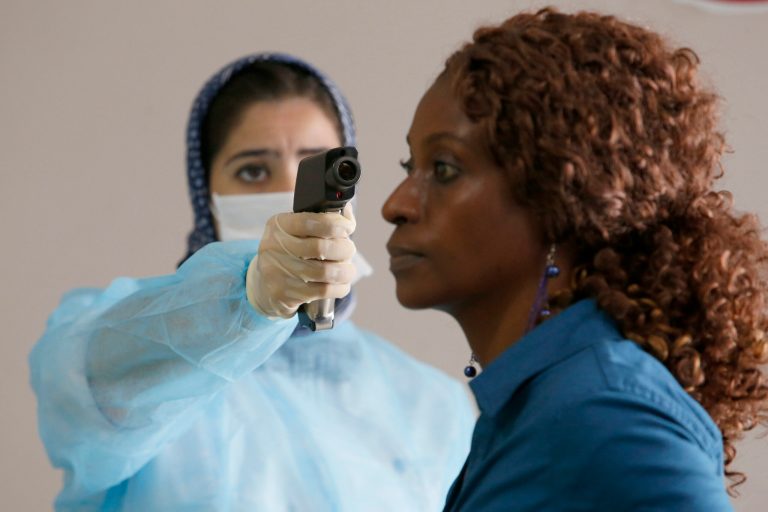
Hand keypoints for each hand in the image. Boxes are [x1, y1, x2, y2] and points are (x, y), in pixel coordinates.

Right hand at [245, 204, 356, 318]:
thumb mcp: (299, 232)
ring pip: (325, 272)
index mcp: (279, 225)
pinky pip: (323, 291)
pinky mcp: (284, 294)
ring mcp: (277, 272)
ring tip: (348, 270)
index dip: (335, 224)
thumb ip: (324, 221)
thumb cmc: (290, 253)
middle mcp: (274, 246)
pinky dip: (339, 288)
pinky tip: (341, 284)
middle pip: (321, 248)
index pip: (310, 221)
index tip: (348, 228)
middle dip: (344, 249)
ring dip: (345, 271)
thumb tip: (347, 213)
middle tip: (349, 251)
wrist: (265, 286)